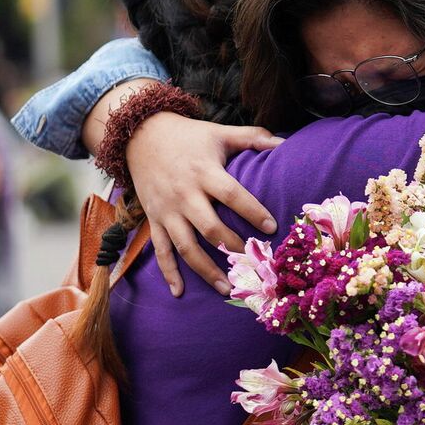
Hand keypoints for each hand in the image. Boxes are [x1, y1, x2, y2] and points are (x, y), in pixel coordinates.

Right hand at [126, 113, 283, 296]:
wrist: (140, 135)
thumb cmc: (187, 135)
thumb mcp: (219, 132)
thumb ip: (252, 137)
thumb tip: (284, 144)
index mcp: (204, 172)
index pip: (231, 195)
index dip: (252, 211)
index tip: (271, 228)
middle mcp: (184, 195)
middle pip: (209, 227)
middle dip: (232, 247)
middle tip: (253, 264)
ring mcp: (167, 211)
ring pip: (186, 247)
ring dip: (205, 270)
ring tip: (226, 290)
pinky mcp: (154, 220)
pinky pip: (160, 250)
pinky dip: (168, 272)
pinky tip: (179, 292)